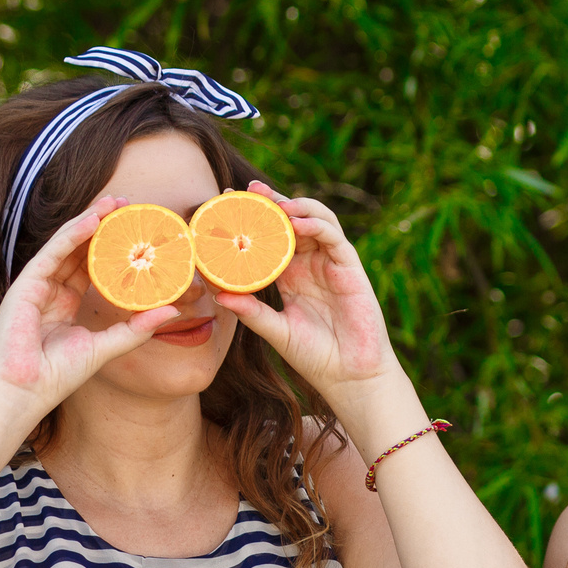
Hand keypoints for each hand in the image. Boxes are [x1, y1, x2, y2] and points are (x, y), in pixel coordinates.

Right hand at [0, 194, 180, 410]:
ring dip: (90, 221)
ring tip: (115, 204)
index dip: (113, 248)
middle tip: (130, 207)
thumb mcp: (107, 347)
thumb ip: (137, 328)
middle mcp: (51, 290)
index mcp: (66, 303)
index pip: (92, 266)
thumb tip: (172, 311)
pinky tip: (92, 221)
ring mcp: (37, 285)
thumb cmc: (58, 375)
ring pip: (66, 244)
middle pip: (80, 249)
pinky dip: (72, 235)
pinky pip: (52, 252)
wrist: (23, 391)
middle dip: (103, 226)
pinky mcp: (25, 284)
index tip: (138, 232)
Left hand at [214, 182, 402, 398]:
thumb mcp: (276, 331)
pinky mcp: (350, 267)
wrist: (350, 377)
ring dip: (295, 206)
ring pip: (314, 220)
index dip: (252, 220)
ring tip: (273, 201)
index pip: (268, 238)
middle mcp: (310, 264)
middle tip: (248, 190)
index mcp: (290, 276)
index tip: (225, 205)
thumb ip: (252, 312)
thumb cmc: (315, 357)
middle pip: (291, 221)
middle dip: (271, 202)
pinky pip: (333, 237)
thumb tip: (217, 295)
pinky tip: (297, 222)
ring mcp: (331, 263)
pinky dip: (316, 224)